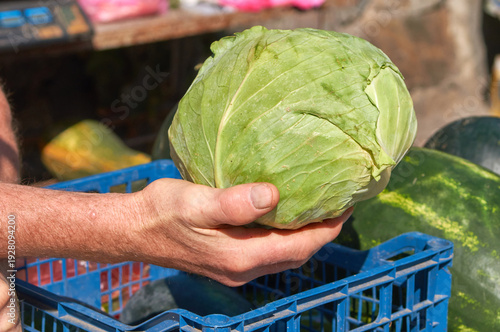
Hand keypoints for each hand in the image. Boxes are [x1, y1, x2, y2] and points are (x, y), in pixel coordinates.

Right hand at [131, 179, 352, 286]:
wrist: (134, 230)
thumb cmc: (162, 212)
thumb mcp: (196, 202)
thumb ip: (233, 202)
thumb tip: (273, 195)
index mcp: (241, 256)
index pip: (300, 246)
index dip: (328, 228)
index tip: (348, 205)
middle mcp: (242, 269)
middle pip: (297, 254)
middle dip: (322, 232)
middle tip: (339, 205)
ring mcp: (234, 269)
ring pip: (283, 254)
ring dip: (305, 236)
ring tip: (319, 210)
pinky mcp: (226, 262)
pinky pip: (268, 251)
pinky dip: (285, 236)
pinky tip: (283, 217)